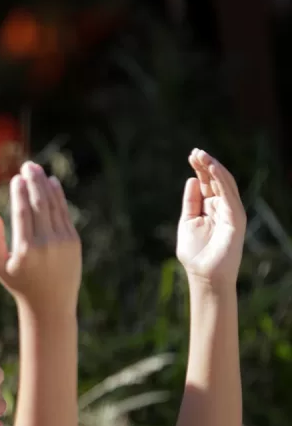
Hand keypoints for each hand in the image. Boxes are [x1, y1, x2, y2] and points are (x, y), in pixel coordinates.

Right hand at [0, 162, 81, 311]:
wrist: (51, 304)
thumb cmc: (19, 284)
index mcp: (25, 249)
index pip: (23, 212)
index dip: (19, 193)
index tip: (16, 178)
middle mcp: (46, 243)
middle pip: (40, 204)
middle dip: (34, 181)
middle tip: (28, 165)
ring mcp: (63, 241)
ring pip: (54, 206)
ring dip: (46, 184)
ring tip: (37, 169)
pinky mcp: (73, 241)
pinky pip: (64, 213)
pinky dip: (59, 197)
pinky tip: (52, 183)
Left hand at [177, 149, 244, 287]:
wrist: (204, 275)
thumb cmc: (195, 252)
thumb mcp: (188, 221)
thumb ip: (191, 201)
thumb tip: (192, 179)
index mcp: (211, 208)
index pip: (207, 183)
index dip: (200, 169)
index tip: (191, 155)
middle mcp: (223, 208)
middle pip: (216, 181)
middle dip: (206, 165)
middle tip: (195, 151)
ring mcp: (231, 213)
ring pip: (225, 185)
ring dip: (214, 168)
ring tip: (202, 155)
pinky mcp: (236, 219)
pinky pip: (230, 195)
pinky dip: (222, 181)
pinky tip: (213, 169)